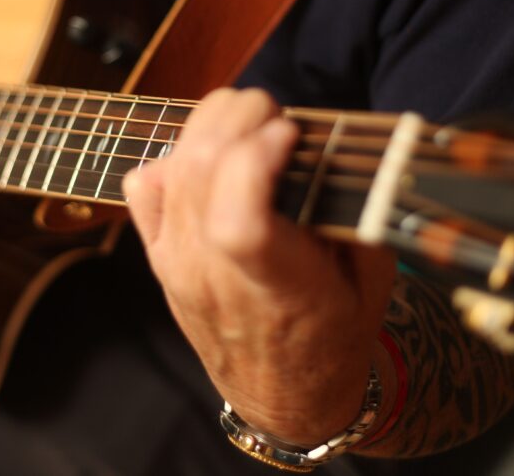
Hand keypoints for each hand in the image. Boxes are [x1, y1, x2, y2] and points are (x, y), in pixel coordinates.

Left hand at [123, 88, 396, 444]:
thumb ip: (356, 215)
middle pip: (200, 172)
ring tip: (248, 125)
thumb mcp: (371, 280)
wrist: (284, 395)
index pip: (238, 220)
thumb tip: (330, 147)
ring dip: (211, 125)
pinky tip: (207, 158)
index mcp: (277, 288)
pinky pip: (142, 187)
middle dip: (239, 117)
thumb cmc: (334, 336)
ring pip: (172, 168)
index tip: (292, 135)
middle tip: (275, 118)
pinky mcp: (158, 257)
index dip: (257, 160)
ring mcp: (177, 265)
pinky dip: (171, 157)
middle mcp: (214, 274)